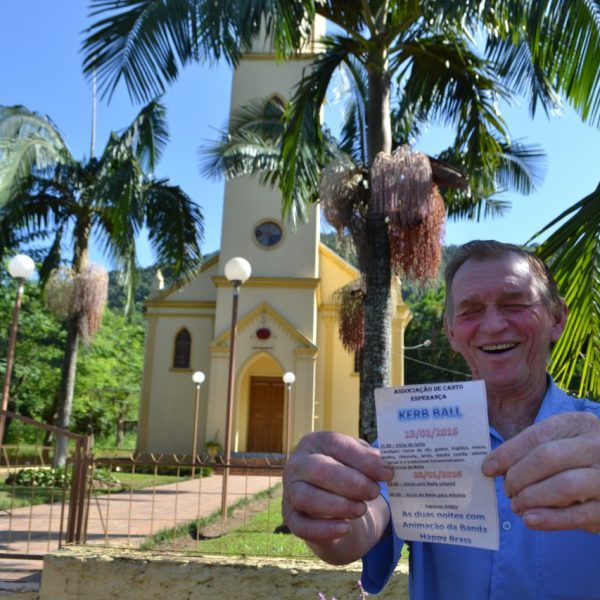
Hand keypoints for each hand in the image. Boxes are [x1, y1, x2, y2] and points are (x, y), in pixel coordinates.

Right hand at [282, 431, 392, 561]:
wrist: (331, 502)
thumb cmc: (346, 473)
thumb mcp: (357, 461)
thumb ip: (370, 460)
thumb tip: (385, 466)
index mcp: (315, 442)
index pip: (335, 445)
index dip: (363, 459)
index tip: (387, 474)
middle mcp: (298, 464)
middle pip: (318, 469)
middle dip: (351, 483)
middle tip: (374, 492)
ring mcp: (290, 491)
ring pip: (307, 497)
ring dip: (338, 505)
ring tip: (361, 509)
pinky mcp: (291, 517)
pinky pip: (302, 526)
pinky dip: (325, 529)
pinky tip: (347, 528)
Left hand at [482, 412, 599, 531]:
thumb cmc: (577, 459)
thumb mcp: (560, 442)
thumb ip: (531, 449)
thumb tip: (491, 466)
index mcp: (579, 423)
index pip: (537, 435)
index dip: (508, 453)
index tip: (487, 468)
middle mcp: (597, 445)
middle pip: (548, 457)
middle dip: (519, 476)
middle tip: (507, 489)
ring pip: (564, 485)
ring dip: (532, 497)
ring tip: (517, 505)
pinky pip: (578, 515)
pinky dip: (550, 519)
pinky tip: (530, 520)